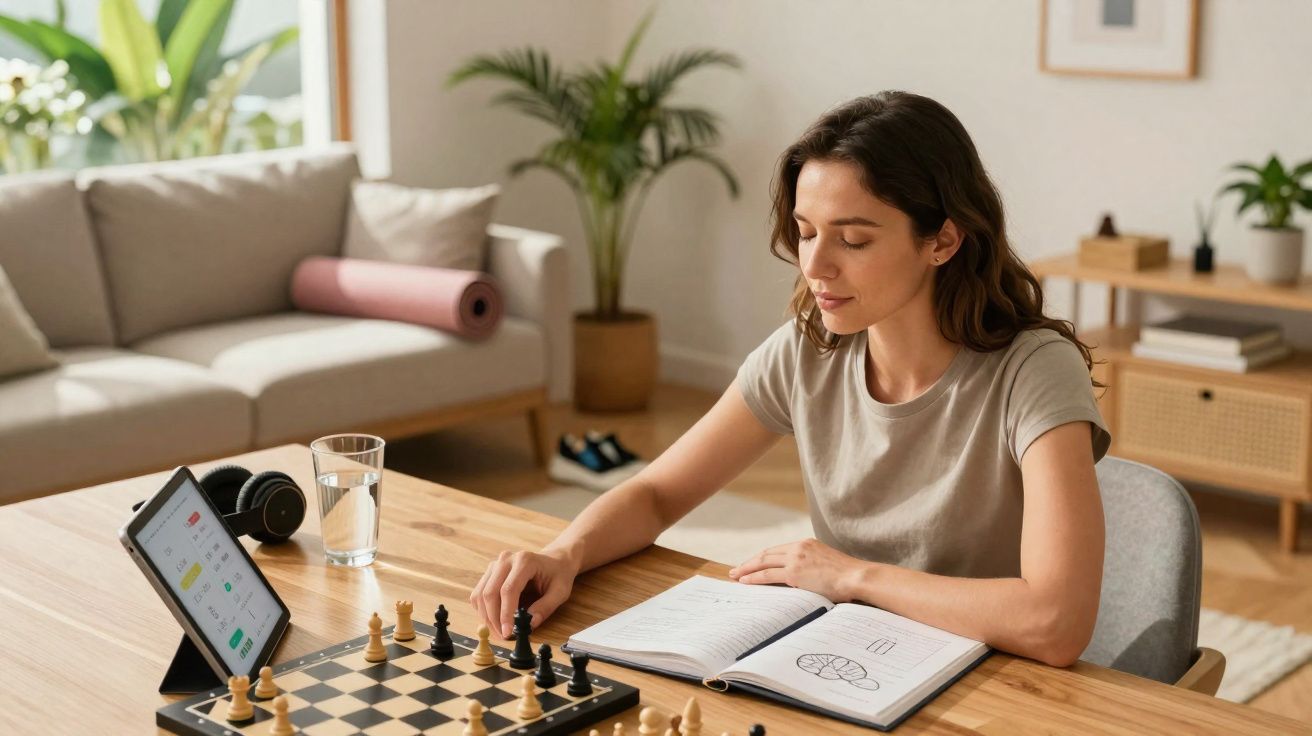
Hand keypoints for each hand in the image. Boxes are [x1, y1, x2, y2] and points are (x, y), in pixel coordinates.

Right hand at [470, 548, 578, 639]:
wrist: (554, 561)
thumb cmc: (558, 574)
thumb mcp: (560, 591)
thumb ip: (546, 607)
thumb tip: (529, 625)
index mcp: (525, 561)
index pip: (508, 590)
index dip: (506, 613)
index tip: (508, 632)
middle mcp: (506, 560)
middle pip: (490, 593)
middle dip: (494, 619)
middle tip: (504, 636)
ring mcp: (495, 565)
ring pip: (480, 595)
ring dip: (487, 617)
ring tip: (500, 632)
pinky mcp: (490, 573)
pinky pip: (478, 594)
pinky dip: (483, 611)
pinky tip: (495, 620)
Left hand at [728, 538, 866, 601]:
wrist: (856, 577)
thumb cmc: (847, 576)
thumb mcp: (826, 564)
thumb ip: (812, 566)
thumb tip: (803, 579)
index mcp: (806, 544)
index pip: (778, 550)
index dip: (763, 557)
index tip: (753, 563)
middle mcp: (799, 547)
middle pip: (767, 553)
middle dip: (749, 562)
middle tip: (736, 569)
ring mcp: (796, 559)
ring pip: (763, 562)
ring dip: (747, 569)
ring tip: (735, 575)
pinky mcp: (795, 573)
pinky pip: (768, 575)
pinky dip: (754, 578)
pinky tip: (745, 581)